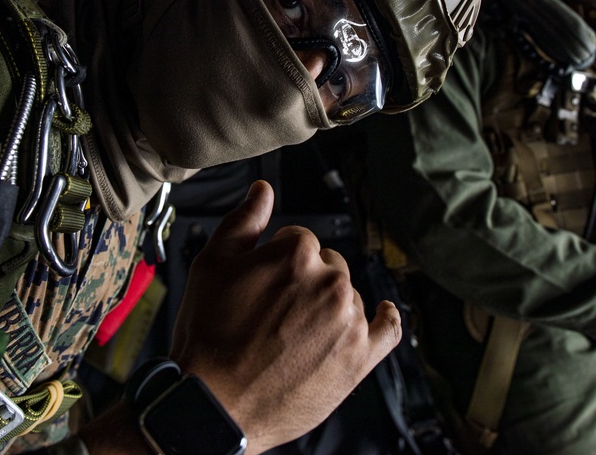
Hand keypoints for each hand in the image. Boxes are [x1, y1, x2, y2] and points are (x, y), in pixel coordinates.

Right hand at [168, 180, 400, 452]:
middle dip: (305, 281)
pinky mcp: (360, 358)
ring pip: (347, 295)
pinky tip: (383, 314)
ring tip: (294, 334)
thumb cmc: (207, 335)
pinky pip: (388, 330)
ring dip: (329, 305)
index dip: (277, 261)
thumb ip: (242, 221)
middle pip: (327, 265)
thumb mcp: (211, 265)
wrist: (214, 405)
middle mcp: (330, 281)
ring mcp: (349, 321)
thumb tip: (262, 190)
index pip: (299, 241)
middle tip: (274, 312)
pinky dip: (386, 319)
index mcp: (297, 252)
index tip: (263, 284)